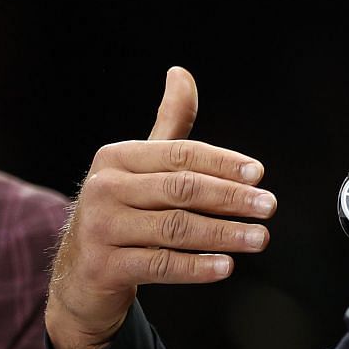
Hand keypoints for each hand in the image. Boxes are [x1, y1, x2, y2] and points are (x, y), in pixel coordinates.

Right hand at [46, 67, 274, 348]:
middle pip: (181, 190)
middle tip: (270, 207)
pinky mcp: (101, 268)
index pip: (180, 154)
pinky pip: (158, 265)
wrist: (79, 275)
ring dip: (224, 234)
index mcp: (117, 158)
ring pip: (174, 229)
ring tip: (260, 238)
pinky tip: (226, 266)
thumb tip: (180, 72)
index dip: (223, 163)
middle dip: (232, 198)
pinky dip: (196, 267)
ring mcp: (99, 228)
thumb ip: (168, 123)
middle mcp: (102, 188)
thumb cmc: (124, 211)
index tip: (259, 174)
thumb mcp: (141, 166)